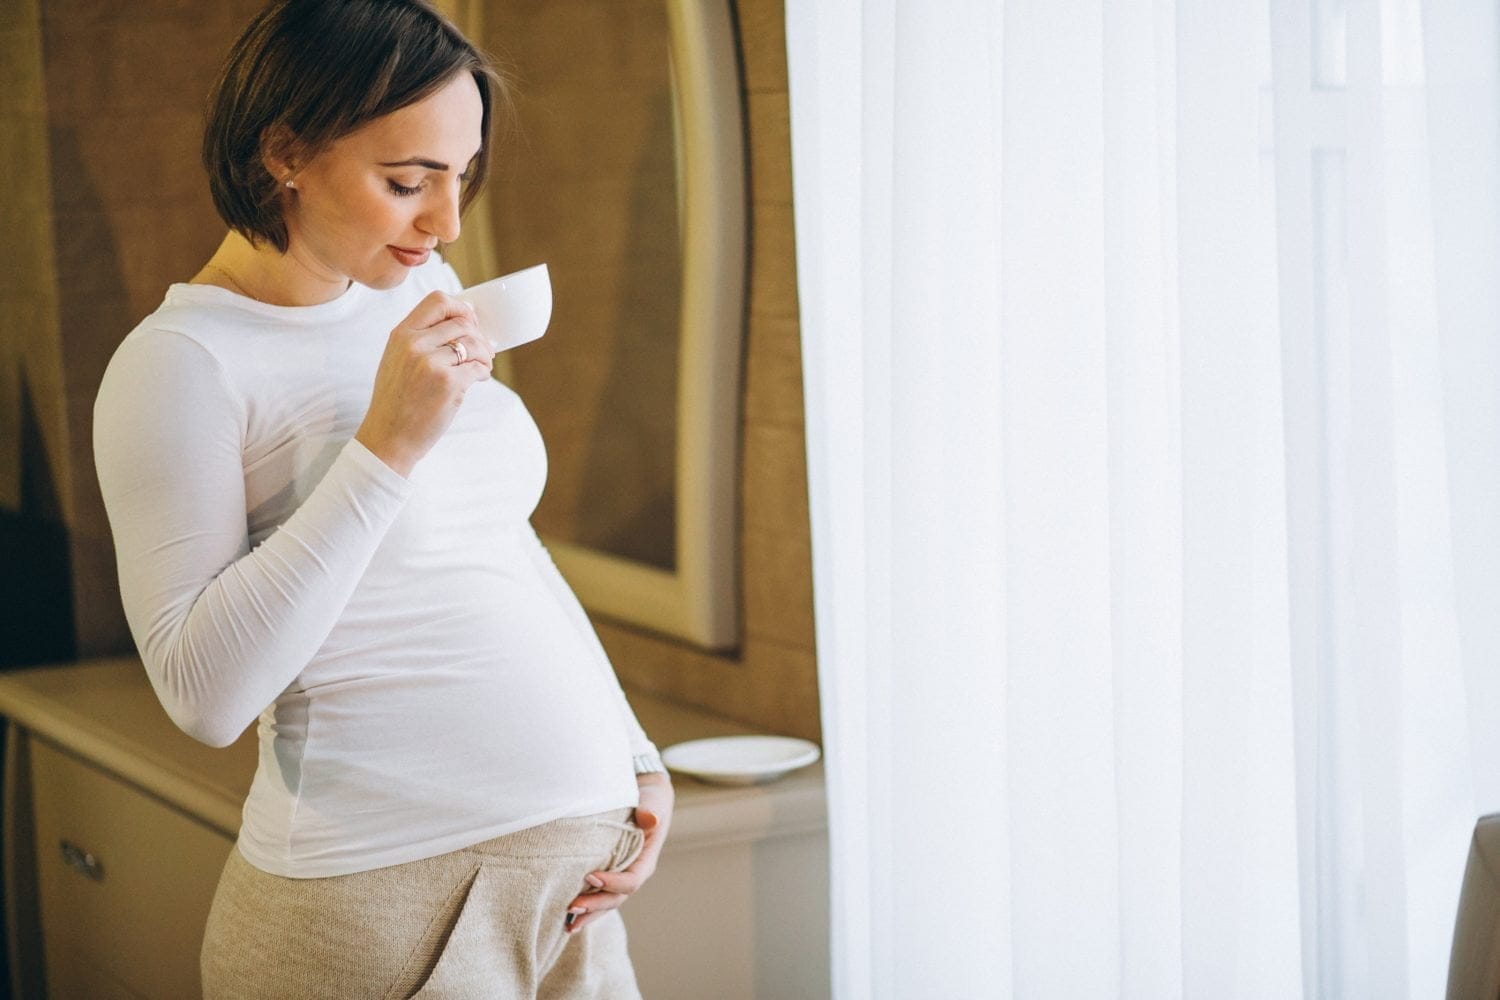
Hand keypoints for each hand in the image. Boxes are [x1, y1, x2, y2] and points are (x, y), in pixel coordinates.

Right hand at [353, 290, 494, 476]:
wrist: (388, 437)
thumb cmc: (396, 401)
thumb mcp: (396, 360)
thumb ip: (419, 339)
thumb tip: (460, 322)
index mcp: (401, 335)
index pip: (437, 301)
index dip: (461, 307)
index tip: (470, 321)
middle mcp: (414, 344)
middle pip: (461, 322)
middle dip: (478, 335)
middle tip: (483, 350)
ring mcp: (431, 364)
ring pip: (474, 344)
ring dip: (485, 354)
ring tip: (484, 365)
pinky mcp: (448, 384)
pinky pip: (478, 367)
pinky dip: (484, 372)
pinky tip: (479, 378)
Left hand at [564, 773, 673, 933]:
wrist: (646, 798)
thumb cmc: (650, 801)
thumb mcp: (654, 803)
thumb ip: (651, 812)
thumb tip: (650, 819)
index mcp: (646, 861)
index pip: (631, 880)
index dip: (612, 882)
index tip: (590, 876)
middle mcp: (633, 874)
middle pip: (616, 898)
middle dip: (595, 905)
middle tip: (572, 908)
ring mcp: (620, 876)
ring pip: (605, 902)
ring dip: (588, 914)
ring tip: (569, 925)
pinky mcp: (608, 874)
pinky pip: (597, 894)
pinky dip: (586, 906)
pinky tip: (568, 916)